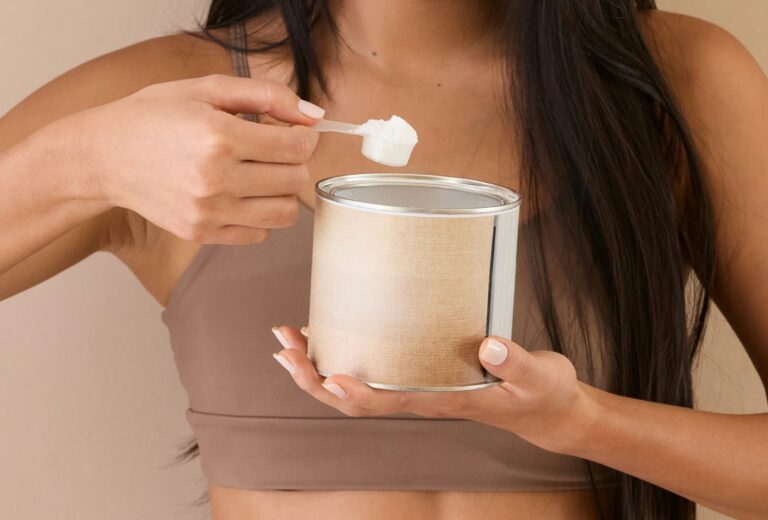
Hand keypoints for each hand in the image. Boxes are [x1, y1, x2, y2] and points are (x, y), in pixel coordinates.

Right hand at [62, 74, 324, 243]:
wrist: (103, 156)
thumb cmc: (154, 117)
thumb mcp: (207, 89)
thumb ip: (267, 95)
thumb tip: (315, 115)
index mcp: (219, 136)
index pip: (297, 147)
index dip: (305, 138)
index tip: (295, 133)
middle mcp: (216, 178)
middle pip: (295, 180)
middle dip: (294, 162)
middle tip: (274, 150)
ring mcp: (208, 211)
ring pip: (285, 213)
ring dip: (283, 192)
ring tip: (261, 174)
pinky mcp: (201, 233)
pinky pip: (260, 234)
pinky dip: (260, 215)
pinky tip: (241, 194)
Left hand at [270, 325, 598, 453]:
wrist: (545, 408)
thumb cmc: (541, 393)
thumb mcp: (539, 377)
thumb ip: (517, 363)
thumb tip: (491, 347)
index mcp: (444, 400)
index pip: (388, 403)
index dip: (353, 393)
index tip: (326, 374)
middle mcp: (422, 396)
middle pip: (355, 397)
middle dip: (314, 375)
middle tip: (284, 343)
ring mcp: (419, 386)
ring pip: (356, 386)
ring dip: (317, 367)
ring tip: (288, 339)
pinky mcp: (422, 372)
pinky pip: (374, 370)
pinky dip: (344, 355)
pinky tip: (329, 335)